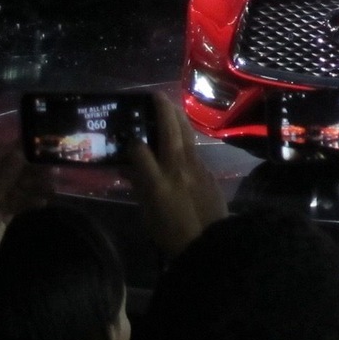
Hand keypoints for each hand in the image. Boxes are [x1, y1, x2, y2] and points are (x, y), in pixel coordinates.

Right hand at [120, 93, 227, 257]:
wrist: (209, 243)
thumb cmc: (172, 232)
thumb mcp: (148, 213)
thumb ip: (140, 185)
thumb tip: (129, 165)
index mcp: (159, 181)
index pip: (140, 151)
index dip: (133, 142)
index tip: (128, 134)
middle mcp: (178, 168)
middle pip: (171, 132)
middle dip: (163, 110)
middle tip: (156, 96)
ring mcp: (197, 168)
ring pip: (187, 135)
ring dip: (177, 118)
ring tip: (169, 106)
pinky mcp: (208, 172)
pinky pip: (195, 148)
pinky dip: (186, 136)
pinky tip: (182, 134)